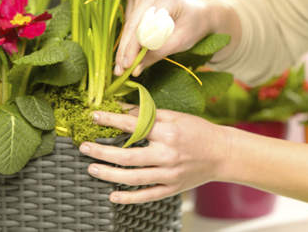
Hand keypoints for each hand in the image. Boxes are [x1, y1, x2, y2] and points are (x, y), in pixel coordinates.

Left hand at [79, 106, 229, 203]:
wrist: (223, 154)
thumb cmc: (199, 132)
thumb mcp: (176, 116)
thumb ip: (149, 114)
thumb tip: (123, 109)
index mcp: (168, 132)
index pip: (133, 125)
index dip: (110, 120)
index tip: (94, 116)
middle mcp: (167, 155)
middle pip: (127, 156)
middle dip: (101, 152)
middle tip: (84, 147)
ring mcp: (169, 175)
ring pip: (132, 178)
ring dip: (108, 174)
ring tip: (91, 168)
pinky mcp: (171, 189)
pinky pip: (146, 196)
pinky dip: (127, 198)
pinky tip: (112, 195)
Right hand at [114, 0, 211, 76]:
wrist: (200, 12)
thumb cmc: (193, 26)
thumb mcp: (179, 42)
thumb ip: (157, 53)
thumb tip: (135, 68)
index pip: (144, 25)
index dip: (133, 47)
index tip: (127, 66)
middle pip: (132, 23)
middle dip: (125, 49)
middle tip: (119, 70)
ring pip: (128, 22)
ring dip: (126, 43)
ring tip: (128, 61)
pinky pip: (128, 18)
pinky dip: (130, 34)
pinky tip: (136, 45)